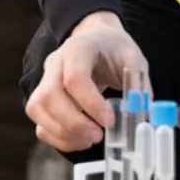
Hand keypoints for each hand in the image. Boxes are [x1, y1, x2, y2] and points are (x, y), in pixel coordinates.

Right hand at [26, 11, 150, 152]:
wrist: (97, 39)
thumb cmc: (114, 50)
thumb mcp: (134, 60)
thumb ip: (139, 87)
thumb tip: (142, 116)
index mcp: (78, 49)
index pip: (75, 78)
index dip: (91, 104)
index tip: (111, 121)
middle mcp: (55, 63)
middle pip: (48, 96)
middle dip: (73, 123)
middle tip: (98, 136)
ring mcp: (44, 80)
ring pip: (37, 110)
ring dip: (62, 132)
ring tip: (90, 140)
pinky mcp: (44, 99)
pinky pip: (40, 122)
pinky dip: (57, 138)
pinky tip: (80, 141)